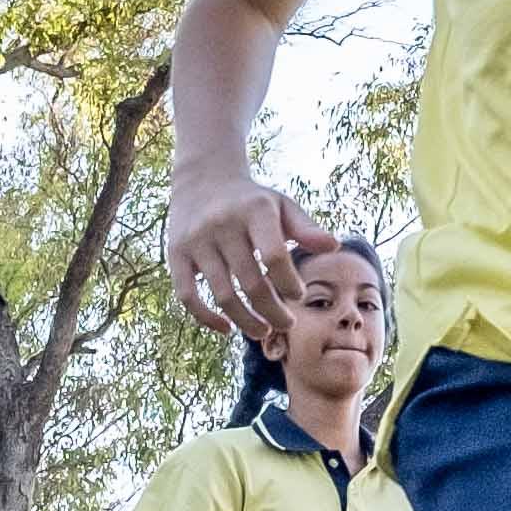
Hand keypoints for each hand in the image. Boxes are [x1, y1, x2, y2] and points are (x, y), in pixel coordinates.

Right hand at [167, 161, 337, 341]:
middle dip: (273, 311)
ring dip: (245, 321)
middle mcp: (222, 225)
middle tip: (287, 324)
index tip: (299, 296)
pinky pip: (187, 295)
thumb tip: (334, 246)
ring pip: (222, 295)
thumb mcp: (281, 205)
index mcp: (254, 211)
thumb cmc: (252, 201)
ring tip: (263, 331)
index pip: (275, 256)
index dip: (290, 283)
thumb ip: (306, 228)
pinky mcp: (176, 254)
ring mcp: (196, 241)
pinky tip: (227, 328)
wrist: (203, 179)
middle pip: (251, 283)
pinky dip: (206, 318)